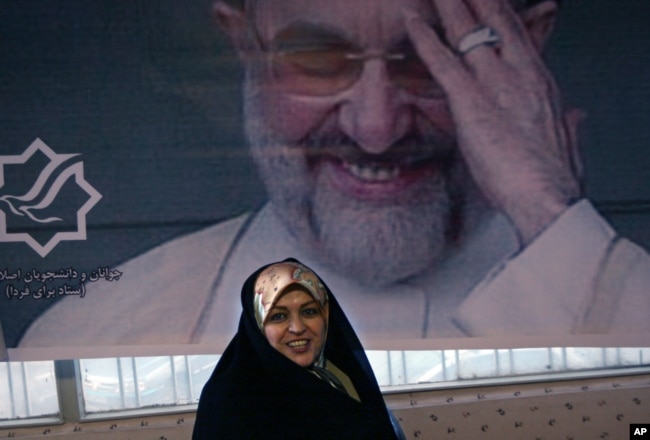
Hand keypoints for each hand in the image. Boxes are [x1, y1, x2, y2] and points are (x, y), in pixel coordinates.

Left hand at [404, 0, 581, 244]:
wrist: (547, 196)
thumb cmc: (552, 177)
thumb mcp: (567, 141)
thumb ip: (569, 123)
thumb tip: (575, 117)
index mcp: (540, 82)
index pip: (519, 36)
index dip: (501, 15)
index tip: (490, 2)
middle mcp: (520, 73)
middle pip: (496, 21)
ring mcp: (495, 83)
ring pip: (467, 32)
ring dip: (448, 6)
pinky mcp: (471, 101)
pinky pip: (442, 61)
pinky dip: (424, 39)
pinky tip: (411, 22)